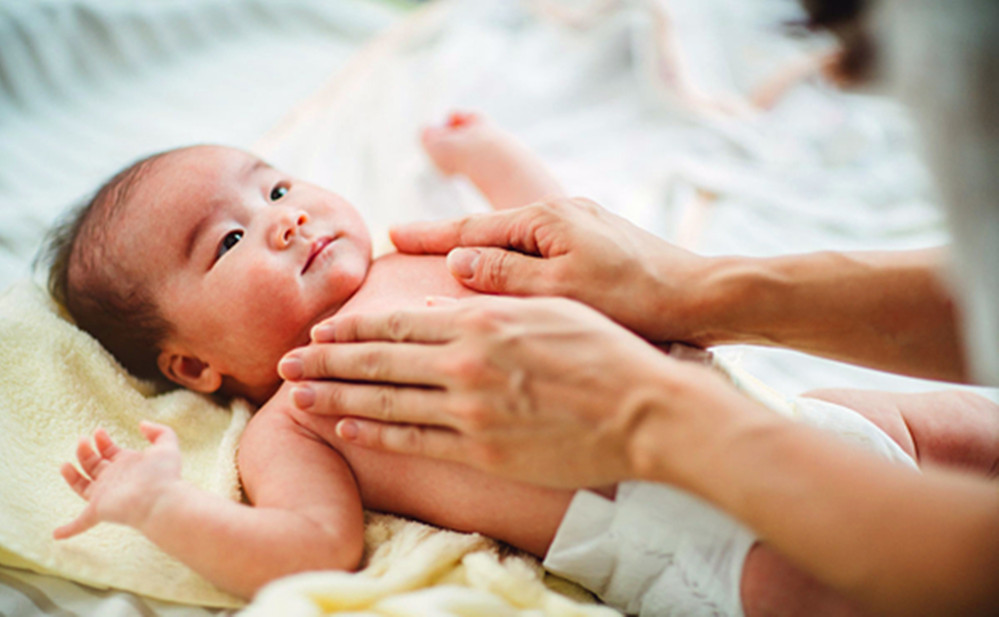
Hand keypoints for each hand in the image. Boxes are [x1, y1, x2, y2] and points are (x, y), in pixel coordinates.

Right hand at [54, 422, 182, 538]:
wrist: (161, 500)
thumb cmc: (165, 475)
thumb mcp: (166, 446)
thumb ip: (160, 431)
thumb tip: (142, 424)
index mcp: (128, 465)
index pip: (110, 452)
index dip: (102, 441)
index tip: (98, 431)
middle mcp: (115, 479)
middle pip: (94, 465)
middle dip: (86, 451)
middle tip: (82, 440)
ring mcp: (105, 495)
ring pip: (82, 486)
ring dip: (72, 475)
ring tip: (65, 465)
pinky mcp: (98, 510)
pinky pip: (80, 523)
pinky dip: (69, 529)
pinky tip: (57, 534)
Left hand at [280, 295, 693, 487]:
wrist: (643, 408)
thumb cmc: (604, 348)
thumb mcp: (547, 305)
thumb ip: (489, 299)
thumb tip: (439, 295)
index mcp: (481, 320)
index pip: (397, 321)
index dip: (351, 326)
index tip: (319, 330)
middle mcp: (466, 363)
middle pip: (377, 360)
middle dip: (324, 362)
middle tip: (284, 363)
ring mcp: (470, 411)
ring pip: (384, 401)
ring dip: (333, 397)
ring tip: (295, 397)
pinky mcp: (482, 450)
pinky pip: (413, 441)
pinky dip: (373, 433)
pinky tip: (344, 427)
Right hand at [389, 197, 714, 342]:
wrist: (704, 298)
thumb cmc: (635, 298)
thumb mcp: (562, 291)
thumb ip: (506, 275)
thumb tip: (457, 261)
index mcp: (547, 220)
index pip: (472, 228)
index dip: (430, 236)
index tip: (392, 235)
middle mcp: (561, 214)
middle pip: (490, 227)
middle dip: (445, 236)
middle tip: (403, 239)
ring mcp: (581, 228)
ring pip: (514, 239)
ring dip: (477, 248)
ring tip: (443, 258)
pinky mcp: (597, 246)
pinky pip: (538, 250)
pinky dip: (510, 260)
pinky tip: (503, 272)